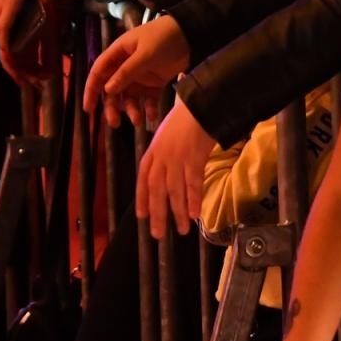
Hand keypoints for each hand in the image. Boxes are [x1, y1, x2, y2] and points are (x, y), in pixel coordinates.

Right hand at [0, 0, 52, 82]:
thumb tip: (55, 9)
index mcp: (9, 2)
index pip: (4, 28)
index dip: (8, 46)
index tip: (15, 62)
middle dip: (10, 60)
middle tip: (27, 79)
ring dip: (7, 54)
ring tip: (24, 74)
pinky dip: (4, 43)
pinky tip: (16, 56)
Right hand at [84, 14, 191, 128]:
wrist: (190, 35)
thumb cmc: (163, 38)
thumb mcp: (144, 54)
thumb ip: (126, 72)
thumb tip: (107, 90)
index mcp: (118, 53)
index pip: (98, 72)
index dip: (91, 90)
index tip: (88, 109)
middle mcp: (126, 66)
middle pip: (113, 90)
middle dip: (113, 107)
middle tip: (115, 123)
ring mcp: (140, 76)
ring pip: (130, 97)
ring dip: (132, 110)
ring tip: (138, 122)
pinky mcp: (155, 83)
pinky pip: (148, 99)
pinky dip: (149, 109)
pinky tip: (152, 116)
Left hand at [134, 96, 215, 238]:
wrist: (199, 105)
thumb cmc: (183, 119)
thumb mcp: (164, 136)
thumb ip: (161, 155)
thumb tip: (163, 175)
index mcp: (152, 152)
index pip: (143, 180)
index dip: (142, 199)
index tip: (142, 216)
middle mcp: (161, 159)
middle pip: (156, 191)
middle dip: (157, 214)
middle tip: (158, 235)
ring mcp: (177, 160)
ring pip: (174, 192)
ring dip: (177, 213)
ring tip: (181, 230)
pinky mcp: (194, 159)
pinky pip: (192, 184)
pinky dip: (193, 199)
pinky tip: (194, 214)